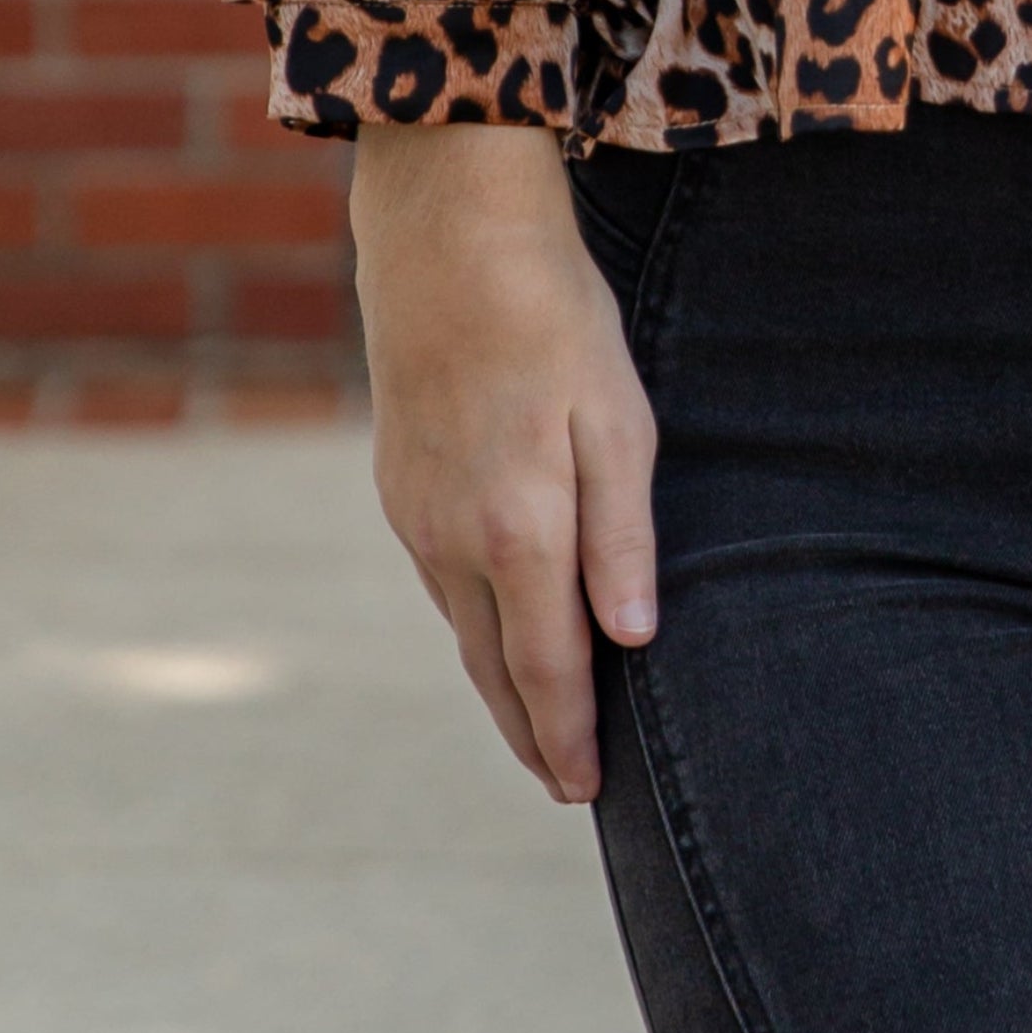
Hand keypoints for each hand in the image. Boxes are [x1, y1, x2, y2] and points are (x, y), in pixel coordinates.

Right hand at [350, 125, 657, 804]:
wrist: (445, 239)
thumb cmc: (554, 318)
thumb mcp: (618, 417)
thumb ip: (623, 535)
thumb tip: (633, 639)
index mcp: (517, 529)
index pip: (548, 669)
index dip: (569, 737)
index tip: (587, 793)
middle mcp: (453, 540)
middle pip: (494, 669)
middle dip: (532, 735)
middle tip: (565, 789)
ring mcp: (416, 515)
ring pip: (462, 630)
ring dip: (500, 685)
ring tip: (538, 727)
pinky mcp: (398, 487)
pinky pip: (440, 582)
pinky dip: (473, 625)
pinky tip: (496, 630)